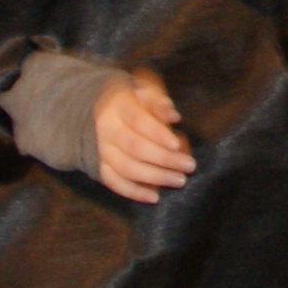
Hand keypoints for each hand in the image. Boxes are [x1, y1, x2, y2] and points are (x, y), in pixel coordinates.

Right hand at [90, 66, 193, 202]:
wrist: (98, 108)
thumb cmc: (132, 99)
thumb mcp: (145, 90)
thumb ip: (159, 102)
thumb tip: (173, 117)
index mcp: (118, 104)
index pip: (137, 120)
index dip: (157, 133)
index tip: (176, 144)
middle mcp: (106, 128)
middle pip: (134, 147)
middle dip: (164, 159)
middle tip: (189, 166)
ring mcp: (100, 149)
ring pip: (125, 167)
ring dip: (154, 177)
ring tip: (179, 180)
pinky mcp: (99, 166)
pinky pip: (114, 182)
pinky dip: (134, 192)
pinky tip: (154, 197)